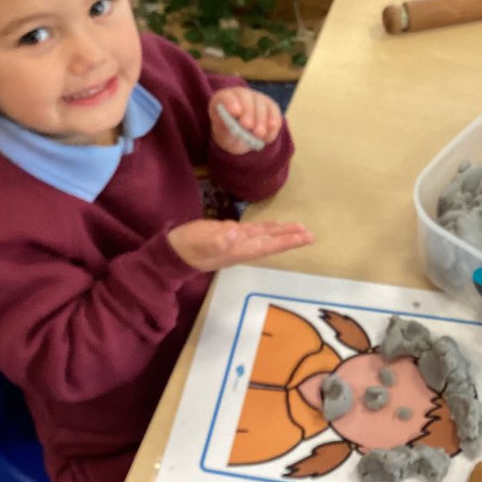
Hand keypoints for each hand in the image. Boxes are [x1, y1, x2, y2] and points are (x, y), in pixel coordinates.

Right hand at [168, 219, 313, 271]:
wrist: (172, 253)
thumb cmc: (187, 247)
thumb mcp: (201, 242)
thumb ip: (218, 239)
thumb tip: (236, 232)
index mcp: (239, 249)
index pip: (269, 245)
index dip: (288, 241)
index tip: (306, 237)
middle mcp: (241, 247)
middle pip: (271, 242)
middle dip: (290, 238)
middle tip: (310, 234)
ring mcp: (235, 242)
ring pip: (263, 236)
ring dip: (280, 233)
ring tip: (297, 229)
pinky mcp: (227, 235)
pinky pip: (252, 232)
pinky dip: (264, 229)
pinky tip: (270, 227)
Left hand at [210, 86, 282, 154]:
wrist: (240, 138)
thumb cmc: (227, 134)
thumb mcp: (221, 133)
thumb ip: (224, 128)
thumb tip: (230, 126)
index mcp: (224, 98)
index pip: (226, 96)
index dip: (231, 102)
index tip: (235, 112)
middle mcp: (242, 95)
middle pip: (246, 98)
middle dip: (248, 112)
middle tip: (248, 126)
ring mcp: (258, 99)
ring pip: (262, 105)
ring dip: (261, 120)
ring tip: (259, 135)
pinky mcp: (270, 107)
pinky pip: (274, 113)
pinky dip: (272, 125)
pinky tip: (268, 136)